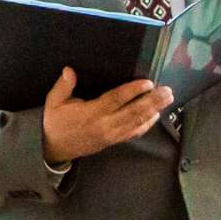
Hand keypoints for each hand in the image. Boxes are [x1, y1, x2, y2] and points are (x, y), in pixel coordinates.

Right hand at [40, 70, 172, 163]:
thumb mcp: (54, 102)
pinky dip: (146, 125)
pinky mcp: (113, 141)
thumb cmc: (55, 123)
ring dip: (153, 111)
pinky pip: (133, 133)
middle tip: (167, 91)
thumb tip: (69, 70)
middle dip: (151, 101)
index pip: (115, 100)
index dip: (132, 91)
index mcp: (91, 113)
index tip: (147, 83)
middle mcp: (104, 125)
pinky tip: (155, 116)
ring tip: (167, 100)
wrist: (53, 149)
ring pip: (136, 123)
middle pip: (132, 112)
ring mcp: (111, 135)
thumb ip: (63, 86)